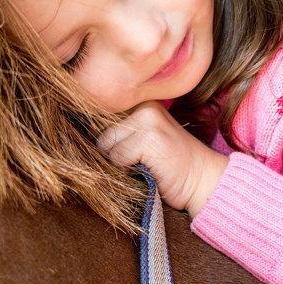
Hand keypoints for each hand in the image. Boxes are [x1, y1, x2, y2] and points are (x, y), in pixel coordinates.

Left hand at [97, 101, 228, 215]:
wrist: (204, 181)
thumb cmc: (171, 166)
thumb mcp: (144, 139)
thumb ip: (120, 133)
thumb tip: (78, 137)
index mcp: (142, 103)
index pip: (101, 116)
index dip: (102, 139)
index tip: (117, 152)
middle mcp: (145, 106)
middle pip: (100, 133)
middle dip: (110, 153)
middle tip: (136, 162)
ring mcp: (148, 120)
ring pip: (106, 146)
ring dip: (118, 163)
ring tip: (142, 166)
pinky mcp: (150, 138)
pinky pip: (117, 158)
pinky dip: (127, 171)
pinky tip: (148, 171)